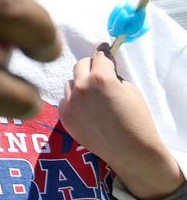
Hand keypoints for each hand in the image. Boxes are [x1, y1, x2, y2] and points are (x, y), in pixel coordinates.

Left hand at [59, 47, 183, 199]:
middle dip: (90, 66)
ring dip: (80, 85)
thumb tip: (102, 66)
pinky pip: (66, 100)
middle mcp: (81, 87)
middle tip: (99, 73)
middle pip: (80, 65)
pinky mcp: (63, 116)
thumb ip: (112, 75)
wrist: (130, 150)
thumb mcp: (129, 89)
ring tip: (94, 98)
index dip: (102, 51)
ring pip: (70, 83)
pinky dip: (74, 101)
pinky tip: (87, 111)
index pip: (98, 55)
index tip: (103, 48)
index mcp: (100, 78)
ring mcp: (70, 102)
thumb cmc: (136, 119)